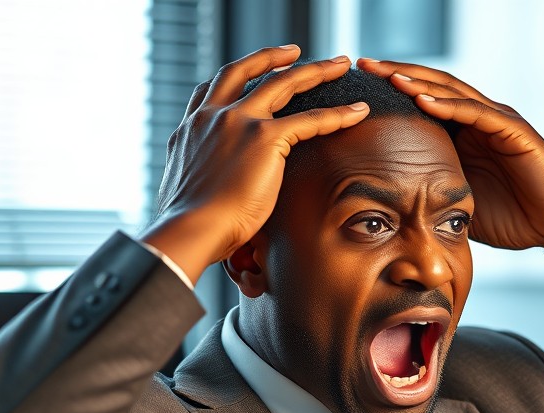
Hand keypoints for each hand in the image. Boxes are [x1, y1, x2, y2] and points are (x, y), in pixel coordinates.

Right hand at [141, 46, 368, 282]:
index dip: (232, 79)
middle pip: (244, 72)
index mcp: (191, 129)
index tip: (248, 72)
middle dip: (272, 58)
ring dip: (313, 70)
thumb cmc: (190, 227)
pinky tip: (357, 111)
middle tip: (293, 52)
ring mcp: (238, 122)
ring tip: (337, 64)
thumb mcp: (186, 194)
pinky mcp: (264, 138)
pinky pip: (309, 120)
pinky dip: (337, 114)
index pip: (209, 92)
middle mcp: (212, 116)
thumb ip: (201, 183)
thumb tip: (206, 200)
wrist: (191, 229)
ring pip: (282, 84)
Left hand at [356, 58, 543, 261]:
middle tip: (362, 66)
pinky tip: (423, 100)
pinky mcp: (514, 132)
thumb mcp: (460, 207)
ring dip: (418, 82)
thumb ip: (433, 199)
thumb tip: (396, 213)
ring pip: (452, 93)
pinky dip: (450, 105)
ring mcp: (497, 122)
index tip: (356, 92)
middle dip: (396, 76)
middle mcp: (479, 121)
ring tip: (386, 75)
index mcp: (464, 136)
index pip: (422, 105)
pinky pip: (477, 113)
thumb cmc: (515, 219)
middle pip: (432, 87)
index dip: (391, 96)